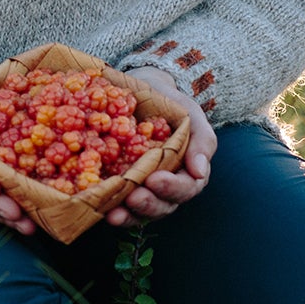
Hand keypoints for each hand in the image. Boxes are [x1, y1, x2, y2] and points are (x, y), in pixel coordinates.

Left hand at [104, 69, 217, 226]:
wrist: (142, 88)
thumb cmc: (170, 103)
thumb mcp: (190, 113)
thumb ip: (201, 139)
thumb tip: (200, 171)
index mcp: (188, 171)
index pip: (187, 187)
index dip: (172, 187)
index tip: (154, 179)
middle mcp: (167, 186)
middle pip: (163, 205)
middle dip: (149, 204)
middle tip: (134, 197)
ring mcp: (144, 189)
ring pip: (141, 212)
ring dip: (130, 215)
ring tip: (115, 212)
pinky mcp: (122, 187)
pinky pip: (120, 205)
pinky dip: (112, 210)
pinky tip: (103, 211)